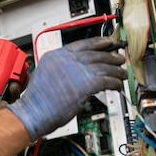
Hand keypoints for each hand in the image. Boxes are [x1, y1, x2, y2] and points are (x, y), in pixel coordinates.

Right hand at [7, 37, 126, 139]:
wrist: (32, 113)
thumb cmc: (36, 101)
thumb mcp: (44, 76)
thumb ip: (60, 69)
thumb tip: (76, 72)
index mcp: (55, 56)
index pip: (81, 44)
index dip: (97, 42)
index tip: (107, 42)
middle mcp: (67, 60)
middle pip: (95, 53)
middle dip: (110, 56)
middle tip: (119, 58)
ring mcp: (76, 71)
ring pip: (103, 66)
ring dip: (116, 70)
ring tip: (122, 73)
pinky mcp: (85, 85)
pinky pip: (106, 80)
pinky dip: (114, 83)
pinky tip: (117, 85)